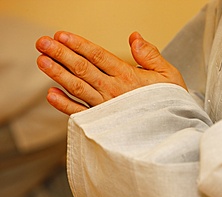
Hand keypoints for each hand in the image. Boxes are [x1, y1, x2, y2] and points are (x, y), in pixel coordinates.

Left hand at [36, 31, 185, 114]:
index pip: (99, 56)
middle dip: (61, 54)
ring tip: (41, 60)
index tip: (61, 35)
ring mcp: (106, 108)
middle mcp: (114, 91)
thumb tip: (134, 36)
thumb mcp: (168, 74)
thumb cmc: (170, 100)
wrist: (173, 129)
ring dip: (58, 74)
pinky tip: (50, 94)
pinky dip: (64, 105)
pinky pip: (80, 113)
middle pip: (83, 69)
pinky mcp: (103, 123)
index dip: (79, 44)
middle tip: (42, 42)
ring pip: (78, 88)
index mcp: (129, 76)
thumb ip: (150, 54)